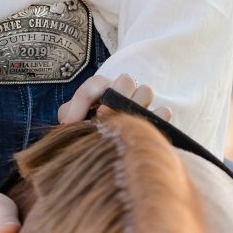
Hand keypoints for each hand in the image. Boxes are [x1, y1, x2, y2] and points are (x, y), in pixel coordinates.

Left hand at [57, 72, 172, 124]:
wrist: (105, 152)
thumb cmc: (87, 131)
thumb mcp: (71, 122)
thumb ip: (68, 116)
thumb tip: (71, 121)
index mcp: (102, 88)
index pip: (95, 84)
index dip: (85, 100)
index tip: (79, 120)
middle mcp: (123, 92)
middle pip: (126, 80)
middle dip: (115, 96)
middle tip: (104, 117)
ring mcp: (141, 104)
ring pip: (146, 91)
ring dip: (135, 106)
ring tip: (123, 124)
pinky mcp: (156, 120)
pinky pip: (163, 112)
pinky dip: (156, 119)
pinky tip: (142, 132)